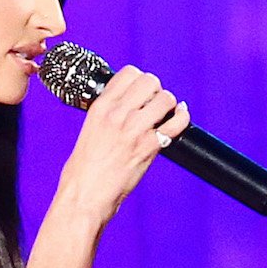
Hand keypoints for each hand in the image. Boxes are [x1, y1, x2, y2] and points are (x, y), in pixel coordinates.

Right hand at [47, 64, 188, 226]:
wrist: (85, 194)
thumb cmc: (84, 169)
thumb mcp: (90, 130)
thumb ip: (107, 115)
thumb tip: (125, 107)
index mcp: (101, 107)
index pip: (128, 73)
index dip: (139, 80)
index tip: (141, 91)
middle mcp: (118, 114)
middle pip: (149, 81)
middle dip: (156, 90)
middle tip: (154, 103)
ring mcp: (135, 129)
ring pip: (165, 98)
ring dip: (168, 104)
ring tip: (165, 115)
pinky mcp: (149, 146)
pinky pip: (177, 123)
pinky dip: (183, 118)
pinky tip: (179, 118)